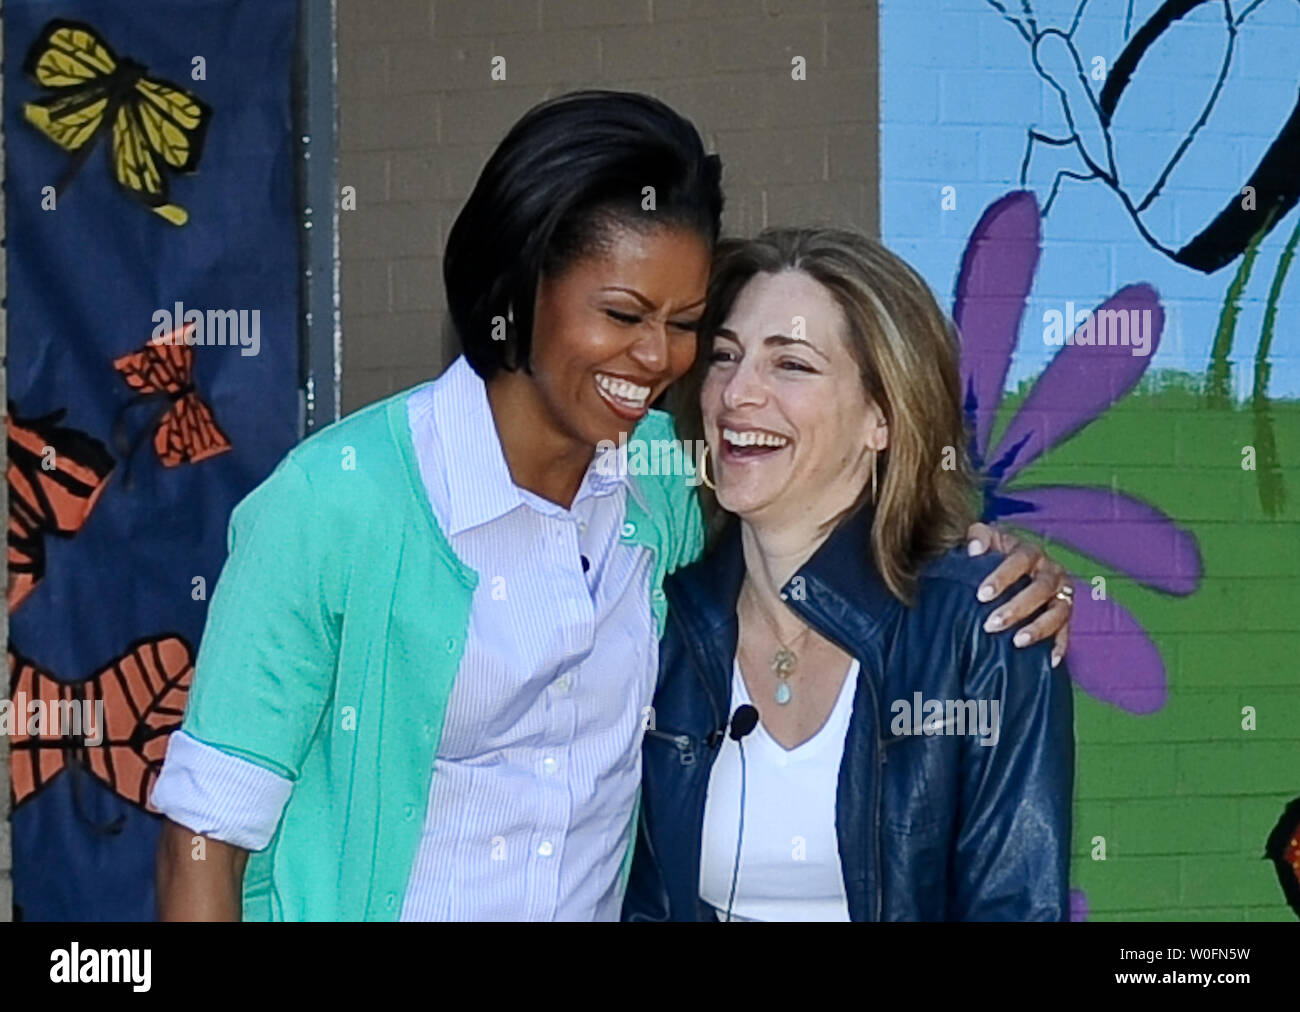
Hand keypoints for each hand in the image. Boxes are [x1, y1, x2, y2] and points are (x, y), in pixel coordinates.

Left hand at [965, 521, 1070, 667]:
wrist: (1013, 571)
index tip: (981, 595)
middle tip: (991, 625)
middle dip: (1017, 607)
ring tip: (1017, 642)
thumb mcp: (986, 540)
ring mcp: (1062, 594)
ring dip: (1039, 628)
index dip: (1002, 576)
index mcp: (1030, 552)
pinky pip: (1067, 632)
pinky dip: (1060, 646)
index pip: (1020, 560)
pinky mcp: (1066, 616)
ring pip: (1058, 611)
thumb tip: (974, 548)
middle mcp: (1051, 571)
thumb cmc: (994, 555)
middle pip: (1041, 588)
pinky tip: (1050, 661)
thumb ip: (978, 536)